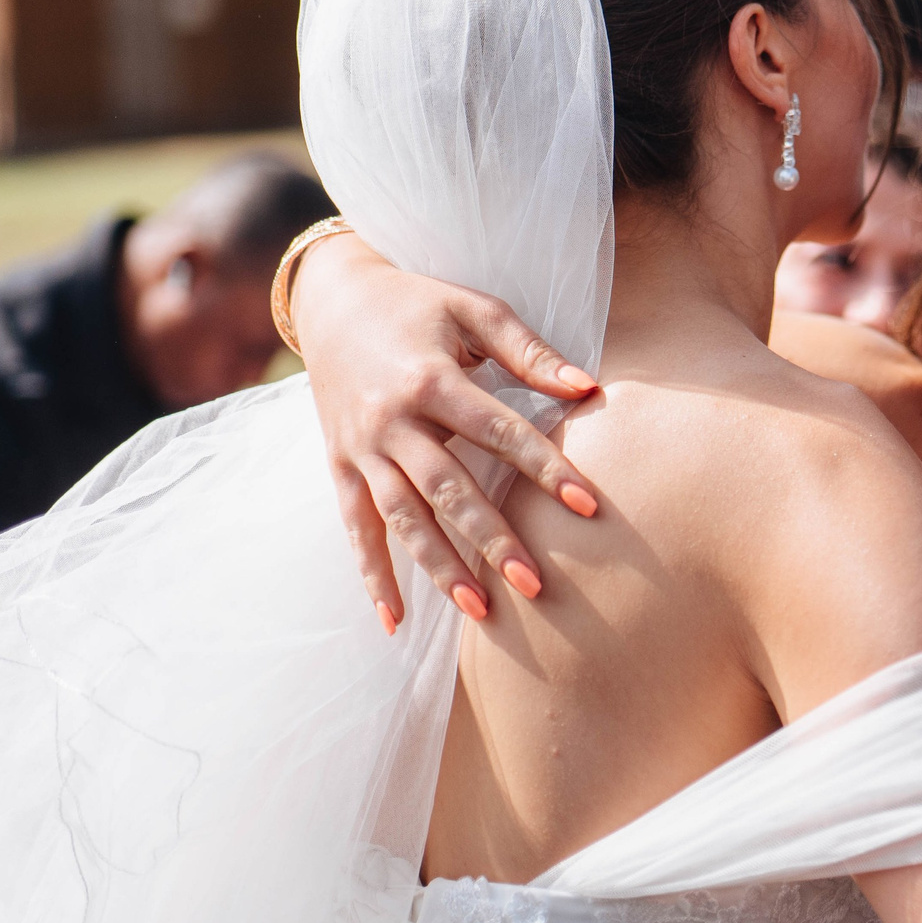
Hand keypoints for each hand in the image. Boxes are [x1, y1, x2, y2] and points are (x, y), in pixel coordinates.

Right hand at [292, 233, 601, 626]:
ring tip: (483, 613)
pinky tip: (395, 623)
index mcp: (429, 380)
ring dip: (441, 569)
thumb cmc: (418, 303)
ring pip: (403, 519)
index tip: (589, 507)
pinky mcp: (341, 467)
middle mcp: (390, 421)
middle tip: (536, 584)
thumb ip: (529, 351)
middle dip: (492, 538)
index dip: (546, 469)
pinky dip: (373, 576)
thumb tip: (588, 388)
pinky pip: (356, 529)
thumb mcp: (474, 310)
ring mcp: (361, 450)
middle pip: (449, 488)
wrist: (332, 299)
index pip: (498, 433)